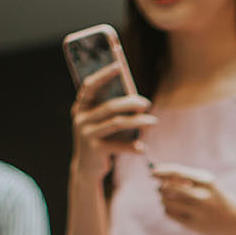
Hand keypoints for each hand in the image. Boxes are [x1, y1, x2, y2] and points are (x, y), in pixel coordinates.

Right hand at [71, 64, 156, 180]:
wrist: (87, 168)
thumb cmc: (101, 139)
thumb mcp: (103, 123)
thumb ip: (112, 110)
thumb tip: (137, 99)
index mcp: (82, 107)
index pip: (90, 86)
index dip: (103, 75)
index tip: (119, 66)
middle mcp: (81, 118)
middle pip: (110, 106)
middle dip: (131, 103)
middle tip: (147, 103)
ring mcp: (86, 134)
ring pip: (117, 123)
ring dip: (138, 122)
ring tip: (153, 122)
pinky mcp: (94, 149)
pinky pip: (118, 145)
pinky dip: (132, 146)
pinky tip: (143, 148)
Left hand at [151, 162, 235, 234]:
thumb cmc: (218, 198)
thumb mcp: (208, 183)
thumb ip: (187, 178)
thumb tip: (161, 177)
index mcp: (207, 181)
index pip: (177, 172)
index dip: (161, 172)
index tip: (151, 172)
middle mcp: (202, 196)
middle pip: (168, 188)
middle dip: (161, 187)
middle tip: (162, 188)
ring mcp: (198, 212)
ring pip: (167, 202)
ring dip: (163, 199)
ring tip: (170, 199)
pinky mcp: (193, 225)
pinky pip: (170, 214)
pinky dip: (167, 209)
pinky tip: (174, 209)